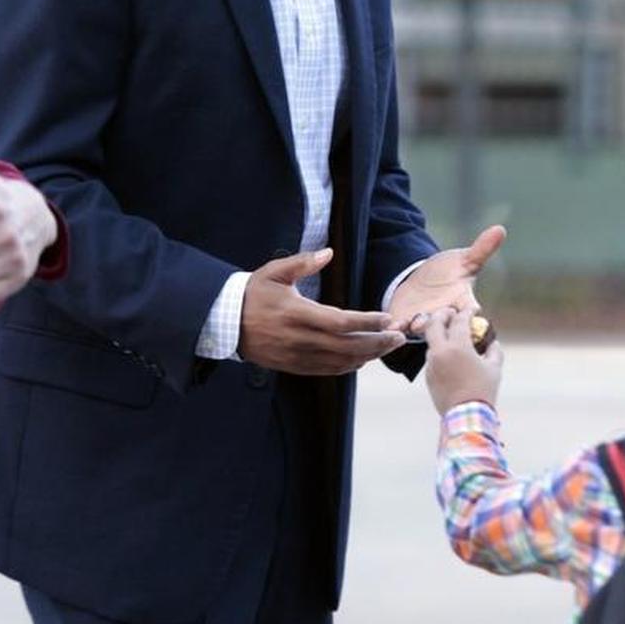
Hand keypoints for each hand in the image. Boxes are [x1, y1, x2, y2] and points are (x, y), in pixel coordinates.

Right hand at [239, 248, 406, 375]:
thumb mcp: (274, 272)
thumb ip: (303, 263)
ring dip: (367, 355)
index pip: (341, 322)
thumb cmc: (253, 293)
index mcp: (297, 313)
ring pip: (340, 361)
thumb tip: (328, 253)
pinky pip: (327, 370)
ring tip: (387, 347)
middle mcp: (299, 338)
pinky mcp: (294, 366)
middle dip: (377, 343)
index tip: (387, 319)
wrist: (225, 322)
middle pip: (347, 346)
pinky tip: (362, 358)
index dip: (367, 322)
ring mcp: (297, 355)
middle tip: (399, 337)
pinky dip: (348, 366)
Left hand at [389, 224, 505, 334]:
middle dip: (441, 321)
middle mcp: (445, 315)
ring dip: (417, 326)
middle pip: (446, 324)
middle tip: (436, 317)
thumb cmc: (449, 273)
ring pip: (422, 328)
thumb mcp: (464, 260)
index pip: (470, 308)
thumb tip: (500, 229)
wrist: (423, 281)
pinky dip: (396, 329)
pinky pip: (400, 328)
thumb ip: (481, 249)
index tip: (473, 308)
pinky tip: (390, 325)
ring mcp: (425, 320)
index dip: (472, 310)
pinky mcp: (405, 321)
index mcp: (462, 302)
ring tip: (412, 323)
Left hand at [424, 304, 503, 414]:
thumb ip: (494, 351)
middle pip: (434, 323)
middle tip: (451, 313)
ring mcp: (431, 364)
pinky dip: (439, 352)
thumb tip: (493, 343)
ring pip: (431, 341)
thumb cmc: (483, 391)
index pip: (459, 320)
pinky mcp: (428, 376)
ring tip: (451, 336)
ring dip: (439, 334)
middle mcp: (440, 351)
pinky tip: (449, 356)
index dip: (466, 312)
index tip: (472, 311)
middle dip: (442, 314)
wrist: (466, 415)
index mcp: (458, 346)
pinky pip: (432, 358)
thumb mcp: (494, 368)